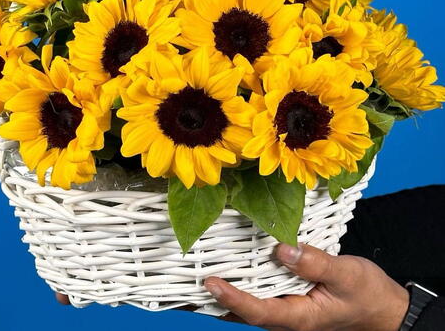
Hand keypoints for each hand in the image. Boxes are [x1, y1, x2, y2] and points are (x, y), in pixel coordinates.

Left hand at [204, 243, 408, 330]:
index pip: (258, 310)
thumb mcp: (346, 275)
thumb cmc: (367, 294)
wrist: (383, 309)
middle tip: (184, 287)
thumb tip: (282, 249)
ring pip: (248, 307)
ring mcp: (287, 311)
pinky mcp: (289, 300)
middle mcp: (288, 317)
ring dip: (222, 297)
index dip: (233, 298)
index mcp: (300, 316)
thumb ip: (315, 263)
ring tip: (194, 281)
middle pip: (244, 313)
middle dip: (215, 302)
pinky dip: (240, 288)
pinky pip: (259, 296)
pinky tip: (228, 274)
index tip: (211, 282)